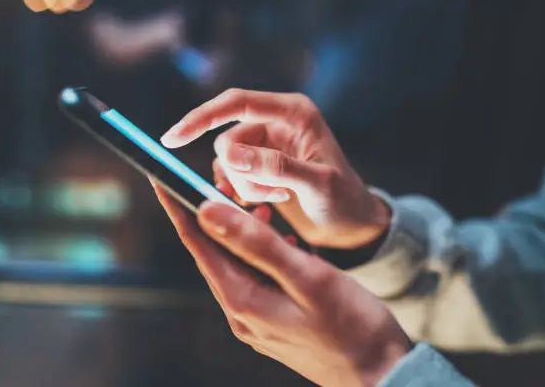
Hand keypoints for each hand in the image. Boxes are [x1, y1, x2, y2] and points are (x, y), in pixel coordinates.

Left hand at [152, 183, 409, 386]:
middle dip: (218, 217)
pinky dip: (264, 254)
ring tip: (266, 211)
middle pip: (214, 254)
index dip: (178, 208)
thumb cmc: (353, 326)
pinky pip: (256, 278)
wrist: (381, 374)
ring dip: (246, 234)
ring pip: (237, 265)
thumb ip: (256, 244)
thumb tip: (207, 213)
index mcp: (243, 301)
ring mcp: (255, 320)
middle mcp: (241, 313)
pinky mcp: (272, 321)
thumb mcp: (307, 277)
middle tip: (232, 187)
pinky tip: (286, 244)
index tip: (163, 177)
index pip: (198, 244)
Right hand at [160, 89, 389, 249]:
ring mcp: (267, 145)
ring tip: (277, 198)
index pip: (236, 103)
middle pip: (227, 139)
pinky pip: (232, 175)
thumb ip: (276, 166)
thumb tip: (230, 154)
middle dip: (240, 172)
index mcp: (293, 113)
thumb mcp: (317, 185)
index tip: (172, 140)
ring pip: (227, 161)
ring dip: (243, 185)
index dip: (201, 118)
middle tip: (270, 195)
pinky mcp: (261, 165)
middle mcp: (276, 123)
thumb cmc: (344, 202)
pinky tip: (270, 202)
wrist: (351, 225)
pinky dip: (243, 192)